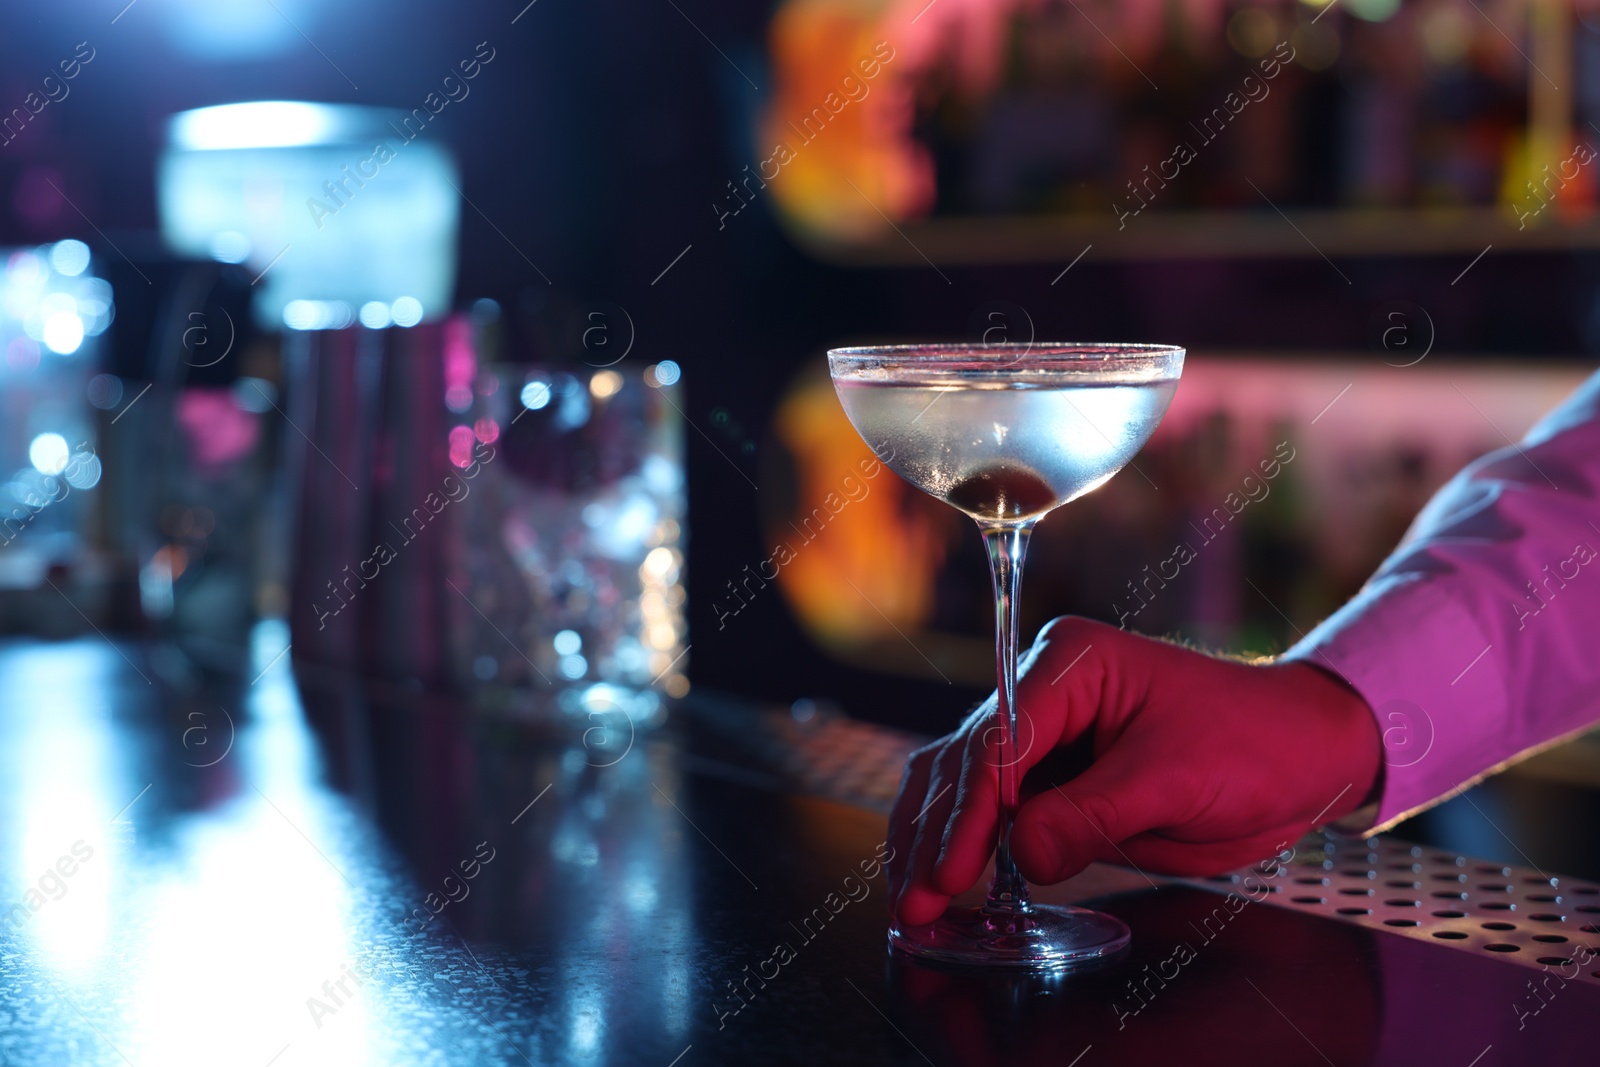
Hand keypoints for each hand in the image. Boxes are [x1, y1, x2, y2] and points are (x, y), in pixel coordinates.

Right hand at [886, 616, 1381, 925]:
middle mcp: (1042, 690)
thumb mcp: (1176, 780)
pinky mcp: (1050, 777)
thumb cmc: (1253, 743)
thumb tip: (1023, 854)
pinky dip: (963, 845)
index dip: (972, 813)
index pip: (1000, 740)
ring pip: (960, 782)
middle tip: (916, 904)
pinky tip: (939, 881)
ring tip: (911, 904)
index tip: (951, 873)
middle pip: (965, 761)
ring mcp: (1042, 733)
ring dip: (932, 841)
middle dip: (937, 834)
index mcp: (1071, 664)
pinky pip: (992, 810)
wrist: (1299, 754)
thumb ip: (1095, 814)